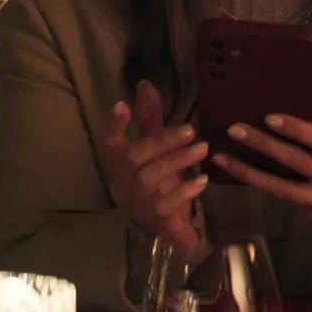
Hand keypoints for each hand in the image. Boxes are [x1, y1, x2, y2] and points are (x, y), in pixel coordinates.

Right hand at [96, 80, 210, 252]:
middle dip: (162, 141)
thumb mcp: (154, 148)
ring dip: (177, 161)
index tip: (121, 104)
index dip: (113, 125)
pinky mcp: (155, 219)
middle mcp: (123, 182)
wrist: (166, 226)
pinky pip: (167, 203)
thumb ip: (149, 118)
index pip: (109, 142)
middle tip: (191, 129)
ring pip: (150, 178)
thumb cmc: (157, 180)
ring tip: (202, 148)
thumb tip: (145, 84)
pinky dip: (185, 190)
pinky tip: (202, 179)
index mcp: (119, 163)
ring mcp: (137, 202)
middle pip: (134, 158)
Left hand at [212, 88, 311, 232]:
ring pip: (284, 190)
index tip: (268, 117)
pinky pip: (286, 203)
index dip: (294, 129)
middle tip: (235, 130)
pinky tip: (240, 175)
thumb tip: (306, 90)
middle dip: (264, 146)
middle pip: (297, 163)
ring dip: (250, 174)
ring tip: (223, 159)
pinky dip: (262, 188)